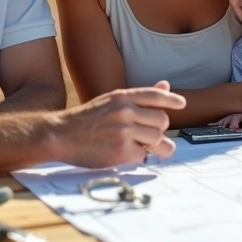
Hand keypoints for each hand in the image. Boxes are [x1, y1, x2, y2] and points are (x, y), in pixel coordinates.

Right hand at [54, 81, 185, 167]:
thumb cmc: (86, 119)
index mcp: (121, 96)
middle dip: (159, 129)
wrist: (60, 135)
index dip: (171, 100)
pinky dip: (140, 156)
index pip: (155, 95)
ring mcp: (123, 131)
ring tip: (144, 146)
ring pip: (156, 138)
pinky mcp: (121, 151)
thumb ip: (138, 97)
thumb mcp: (110, 101)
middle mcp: (124, 111)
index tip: (181, 104)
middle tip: (151, 136)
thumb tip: (165, 85)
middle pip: (161, 120)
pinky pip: (144, 154)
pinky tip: (128, 154)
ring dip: (153, 145)